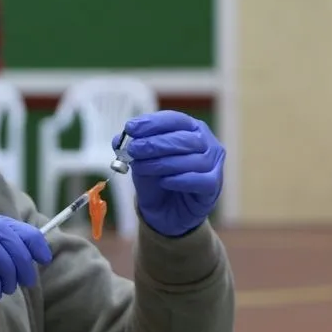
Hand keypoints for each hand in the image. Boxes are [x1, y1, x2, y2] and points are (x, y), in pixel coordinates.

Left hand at [113, 111, 224, 237]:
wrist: (168, 211)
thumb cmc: (159, 179)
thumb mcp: (141, 161)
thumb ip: (132, 148)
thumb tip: (117, 139)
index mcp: (190, 128)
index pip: (174, 119)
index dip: (152, 123)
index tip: (130, 128)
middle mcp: (206, 142)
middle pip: (183, 138)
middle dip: (154, 143)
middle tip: (133, 149)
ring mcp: (213, 163)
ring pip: (190, 159)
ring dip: (162, 163)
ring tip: (141, 168)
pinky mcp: (213, 185)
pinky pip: (199, 180)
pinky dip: (180, 180)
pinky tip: (164, 182)